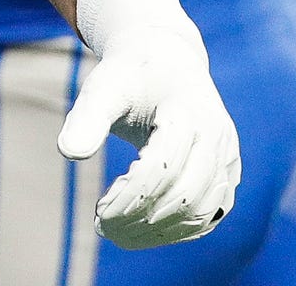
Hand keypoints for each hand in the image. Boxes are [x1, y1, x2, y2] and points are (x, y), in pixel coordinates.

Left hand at [58, 0, 239, 249]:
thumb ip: (87, 117)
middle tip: (102, 226)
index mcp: (189, 110)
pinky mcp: (226, 176)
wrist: (166, 61)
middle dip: (141, 218)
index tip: (99, 210)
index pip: (163, 167)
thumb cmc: (130, 75)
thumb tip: (68, 153)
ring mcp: (227, 158)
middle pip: (185, 194)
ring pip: (201, 212)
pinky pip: (209, 215)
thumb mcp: (105, 86)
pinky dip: (176, 231)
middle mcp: (217, 137)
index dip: (130, 196)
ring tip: (118, 234)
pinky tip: (141, 232)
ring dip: (159, 231)